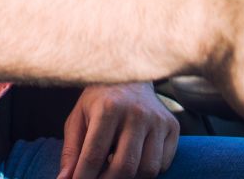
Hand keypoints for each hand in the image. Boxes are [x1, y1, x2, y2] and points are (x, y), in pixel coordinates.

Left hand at [57, 82, 179, 178]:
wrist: (130, 75)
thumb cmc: (99, 101)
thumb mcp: (78, 118)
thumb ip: (71, 151)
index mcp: (109, 107)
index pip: (94, 155)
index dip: (84, 178)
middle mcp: (137, 112)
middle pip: (124, 167)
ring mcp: (158, 120)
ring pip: (147, 169)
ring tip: (115, 170)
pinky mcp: (172, 126)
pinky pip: (162, 164)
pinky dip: (146, 171)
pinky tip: (134, 159)